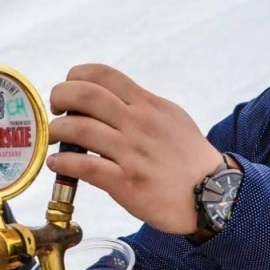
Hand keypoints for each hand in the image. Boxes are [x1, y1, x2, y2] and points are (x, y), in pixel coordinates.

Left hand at [47, 65, 221, 234]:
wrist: (215, 194)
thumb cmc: (190, 158)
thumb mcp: (171, 118)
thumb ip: (142, 106)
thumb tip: (112, 97)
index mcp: (147, 105)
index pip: (103, 75)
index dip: (75, 76)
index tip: (68, 87)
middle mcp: (138, 123)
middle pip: (84, 95)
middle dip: (59, 97)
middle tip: (55, 110)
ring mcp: (131, 153)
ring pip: (79, 128)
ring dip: (56, 131)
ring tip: (54, 137)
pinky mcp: (126, 182)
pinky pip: (84, 166)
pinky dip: (63, 162)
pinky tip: (57, 163)